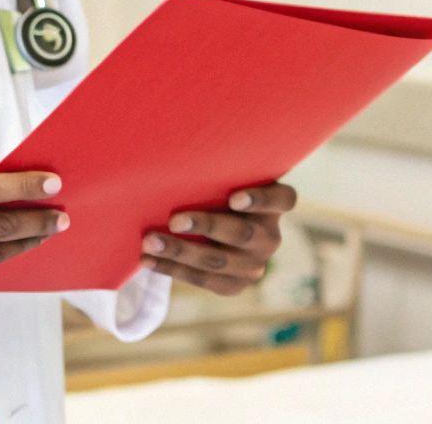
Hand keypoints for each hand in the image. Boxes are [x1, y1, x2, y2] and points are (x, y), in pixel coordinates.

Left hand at [140, 182, 297, 295]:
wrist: (214, 230)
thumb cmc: (215, 190)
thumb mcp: (224, 178)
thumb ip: (215, 170)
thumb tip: (170, 146)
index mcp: (275, 204)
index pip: (283, 199)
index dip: (260, 200)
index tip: (234, 198)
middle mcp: (270, 237)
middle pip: (243, 234)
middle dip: (206, 226)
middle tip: (174, 220)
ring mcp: (254, 264)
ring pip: (218, 261)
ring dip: (180, 251)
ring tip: (150, 241)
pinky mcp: (235, 285)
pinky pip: (203, 281)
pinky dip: (172, 269)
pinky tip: (148, 260)